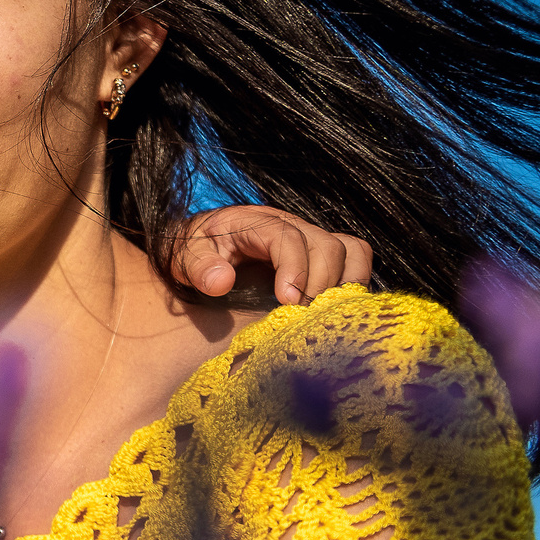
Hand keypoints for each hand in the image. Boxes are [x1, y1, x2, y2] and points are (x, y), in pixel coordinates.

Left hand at [171, 206, 372, 306]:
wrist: (200, 242)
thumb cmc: (195, 251)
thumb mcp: (184, 257)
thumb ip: (199, 267)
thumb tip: (221, 282)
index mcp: (254, 222)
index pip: (288, 237)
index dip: (295, 269)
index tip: (287, 301)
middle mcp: (288, 224)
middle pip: (326, 245)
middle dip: (319, 284)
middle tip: (301, 317)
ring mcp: (308, 236)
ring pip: (349, 250)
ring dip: (342, 284)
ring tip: (320, 314)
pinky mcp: (319, 251)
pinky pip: (355, 256)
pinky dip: (354, 280)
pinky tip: (333, 307)